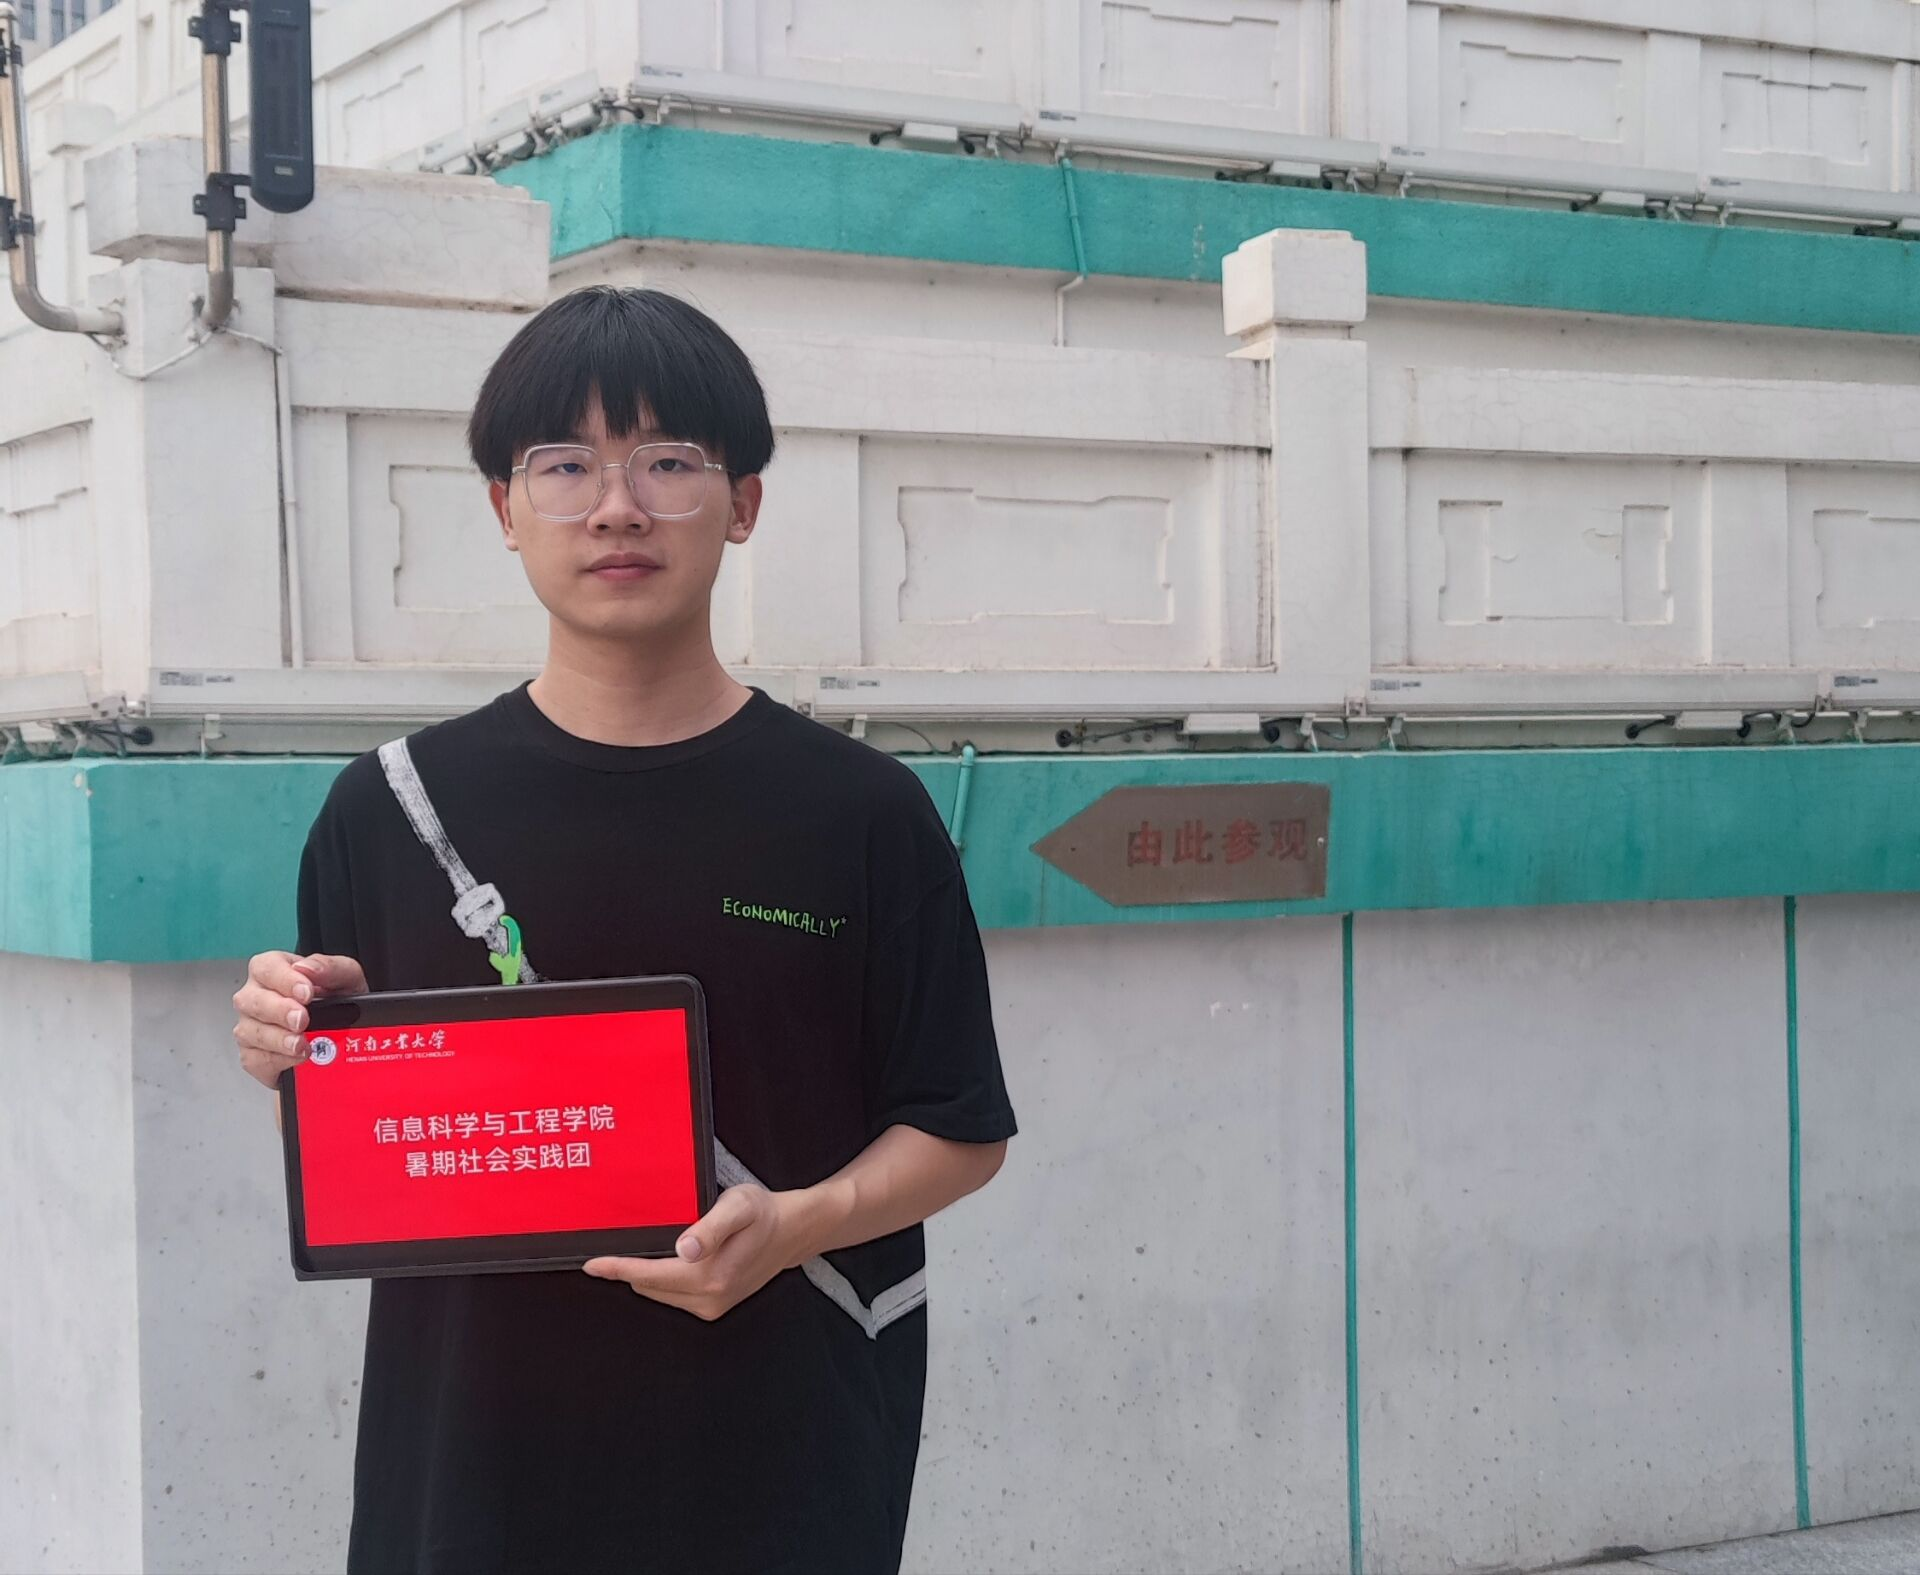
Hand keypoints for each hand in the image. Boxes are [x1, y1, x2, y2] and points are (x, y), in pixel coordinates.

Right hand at [232, 950, 368, 1089]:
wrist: (349, 1034)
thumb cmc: (340, 1000)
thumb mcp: (348, 977)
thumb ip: (331, 968)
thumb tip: (308, 968)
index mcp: (275, 970)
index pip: (266, 967)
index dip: (284, 980)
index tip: (306, 992)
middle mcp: (257, 996)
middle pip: (251, 1000)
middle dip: (279, 1011)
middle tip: (302, 1020)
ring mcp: (251, 1026)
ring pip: (251, 1032)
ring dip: (279, 1040)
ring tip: (302, 1045)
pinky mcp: (253, 1055)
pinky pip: (255, 1059)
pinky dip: (278, 1060)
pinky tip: (296, 1058)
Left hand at [582, 1184, 812, 1320]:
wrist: (792, 1232)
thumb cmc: (764, 1214)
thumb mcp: (738, 1207)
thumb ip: (711, 1227)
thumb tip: (686, 1248)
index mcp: (709, 1277)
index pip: (649, 1275)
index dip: (618, 1269)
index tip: (592, 1264)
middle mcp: (708, 1298)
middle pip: (649, 1285)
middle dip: (631, 1267)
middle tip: (621, 1241)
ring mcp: (711, 1305)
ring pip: (659, 1291)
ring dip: (648, 1272)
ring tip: (649, 1245)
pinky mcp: (713, 1305)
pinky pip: (673, 1293)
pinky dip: (663, 1277)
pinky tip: (671, 1257)